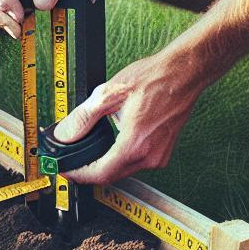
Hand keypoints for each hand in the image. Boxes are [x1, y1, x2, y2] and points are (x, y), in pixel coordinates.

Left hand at [54, 50, 207, 184]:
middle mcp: (149, 156)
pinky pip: (135, 162)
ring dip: (104, 163)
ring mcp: (159, 156)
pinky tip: (112, 142)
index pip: (100, 174)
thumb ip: (82, 119)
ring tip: (89, 148)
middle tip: (72, 158)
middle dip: (88, 169)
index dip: (78, 174)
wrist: (183, 73)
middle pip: (110, 176)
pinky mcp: (163, 152)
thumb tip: (64, 135)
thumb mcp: (108, 94)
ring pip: (123, 170)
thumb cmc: (153, 78)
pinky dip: (119, 157)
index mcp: (135, 145)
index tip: (65, 169)